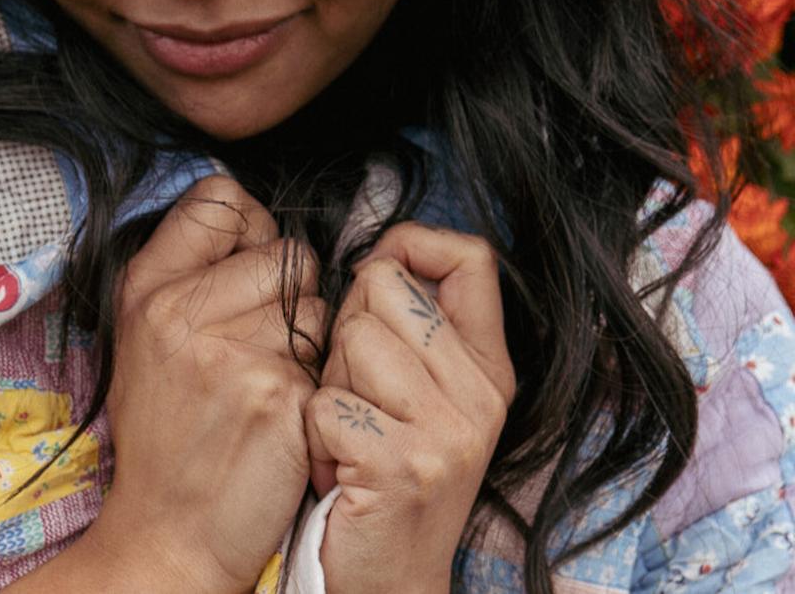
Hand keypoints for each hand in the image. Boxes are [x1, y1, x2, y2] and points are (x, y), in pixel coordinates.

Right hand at [89, 175, 325, 593]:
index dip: (251, 225)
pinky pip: (329, 357)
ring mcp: (231, 352)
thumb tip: (254, 220)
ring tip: (270, 381)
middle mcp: (181, 311)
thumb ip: (190, 272)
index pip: (219, 198)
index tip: (250, 264)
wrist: (170, 534)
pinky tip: (286, 414)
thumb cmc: (168, 432)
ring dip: (311, 342)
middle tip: (262, 343)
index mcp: (146, 288)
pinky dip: (320, 384)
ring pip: (318, 306)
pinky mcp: (278, 394)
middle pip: (286, 253)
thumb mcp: (147, 338)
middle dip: (290, 294)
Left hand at [304, 223, 515, 593]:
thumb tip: (375, 257)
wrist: (389, 586)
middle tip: (358, 392)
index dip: (412, 244)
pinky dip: (315, 435)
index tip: (379, 274)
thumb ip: (412, 327)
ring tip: (349, 433)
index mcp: (488, 368)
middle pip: (384, 284)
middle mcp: (480, 394)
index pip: (471, 256)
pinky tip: (338, 469)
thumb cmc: (383, 474)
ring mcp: (447, 431)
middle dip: (349, 327)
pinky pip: (325, 401)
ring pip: (350, 336)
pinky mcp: (402, 466)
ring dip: (330, 384)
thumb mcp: (423, 396)